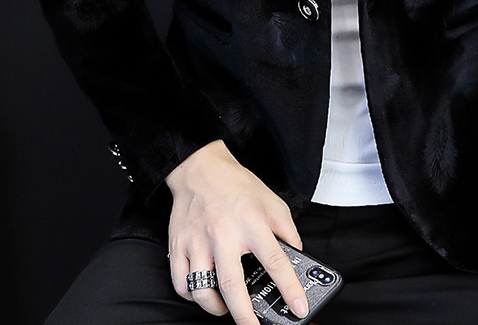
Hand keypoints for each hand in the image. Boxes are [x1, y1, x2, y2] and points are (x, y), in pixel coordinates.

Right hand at [165, 139, 309, 322]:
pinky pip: (181, 283)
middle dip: (246, 316)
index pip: (275, 261)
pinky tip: (204, 293)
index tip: (298, 307)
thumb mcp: (272, 202)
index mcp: (251, 222)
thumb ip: (287, 230)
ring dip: (217, 308)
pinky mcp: (179, 244)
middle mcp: (224, 233)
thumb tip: (297, 257)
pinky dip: (192, 296)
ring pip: (203, 290)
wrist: (200, 167)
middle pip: (233, 286)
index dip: (289, 288)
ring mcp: (198, 241)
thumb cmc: (236, 184)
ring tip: (228, 309)